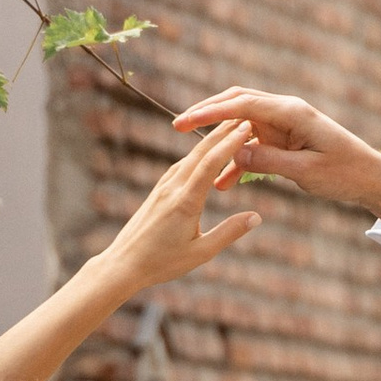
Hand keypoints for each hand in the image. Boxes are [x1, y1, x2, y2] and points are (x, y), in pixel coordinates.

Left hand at [96, 116, 260, 296]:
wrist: (123, 264)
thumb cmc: (162, 263)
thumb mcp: (201, 253)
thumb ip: (229, 233)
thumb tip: (256, 217)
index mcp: (186, 201)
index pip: (211, 163)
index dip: (230, 143)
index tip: (246, 127)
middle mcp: (173, 187)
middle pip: (201, 151)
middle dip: (222, 131)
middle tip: (243, 116)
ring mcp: (163, 187)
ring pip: (190, 156)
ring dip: (210, 140)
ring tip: (228, 128)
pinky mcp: (158, 191)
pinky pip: (181, 166)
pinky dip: (197, 155)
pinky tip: (204, 152)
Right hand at [173, 85, 380, 228]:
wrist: (370, 178)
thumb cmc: (344, 173)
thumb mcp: (306, 173)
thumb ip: (268, 162)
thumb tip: (234, 154)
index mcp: (291, 112)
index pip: (242, 105)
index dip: (210, 113)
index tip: (185, 122)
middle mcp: (285, 112)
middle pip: (236, 104)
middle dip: (207, 115)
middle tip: (178, 127)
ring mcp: (284, 124)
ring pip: (241, 125)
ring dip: (220, 140)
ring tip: (193, 156)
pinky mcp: (284, 139)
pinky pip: (254, 146)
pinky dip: (238, 161)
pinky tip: (224, 183)